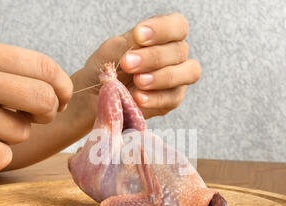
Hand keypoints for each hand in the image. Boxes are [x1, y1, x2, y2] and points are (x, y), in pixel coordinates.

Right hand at [0, 37, 72, 177]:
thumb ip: (1, 70)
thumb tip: (54, 86)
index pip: (43, 66)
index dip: (61, 86)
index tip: (61, 98)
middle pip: (44, 100)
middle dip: (47, 114)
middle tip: (34, 118)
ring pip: (23, 132)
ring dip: (8, 136)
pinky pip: (4, 156)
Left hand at [74, 13, 200, 118]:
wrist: (97, 95)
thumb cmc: (107, 67)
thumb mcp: (112, 51)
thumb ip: (129, 43)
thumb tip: (140, 39)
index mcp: (163, 36)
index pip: (177, 25)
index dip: (162, 29)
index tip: (139, 35)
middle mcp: (175, 55)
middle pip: (179, 51)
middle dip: (153, 57)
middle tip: (127, 64)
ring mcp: (178, 78)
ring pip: (188, 73)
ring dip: (161, 77)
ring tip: (137, 81)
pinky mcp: (172, 100)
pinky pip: (173, 98)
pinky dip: (155, 98)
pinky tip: (138, 98)